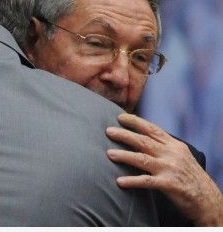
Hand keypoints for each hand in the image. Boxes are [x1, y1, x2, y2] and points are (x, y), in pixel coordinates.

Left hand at [106, 113, 222, 225]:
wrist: (209, 200)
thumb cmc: (190, 177)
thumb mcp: (180, 155)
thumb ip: (163, 146)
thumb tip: (142, 136)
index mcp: (174, 145)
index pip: (152, 129)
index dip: (135, 122)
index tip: (119, 117)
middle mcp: (172, 154)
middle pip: (144, 141)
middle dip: (124, 135)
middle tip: (108, 131)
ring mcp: (170, 169)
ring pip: (142, 159)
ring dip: (124, 156)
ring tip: (109, 154)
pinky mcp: (170, 185)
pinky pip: (147, 181)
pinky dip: (132, 181)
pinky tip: (119, 181)